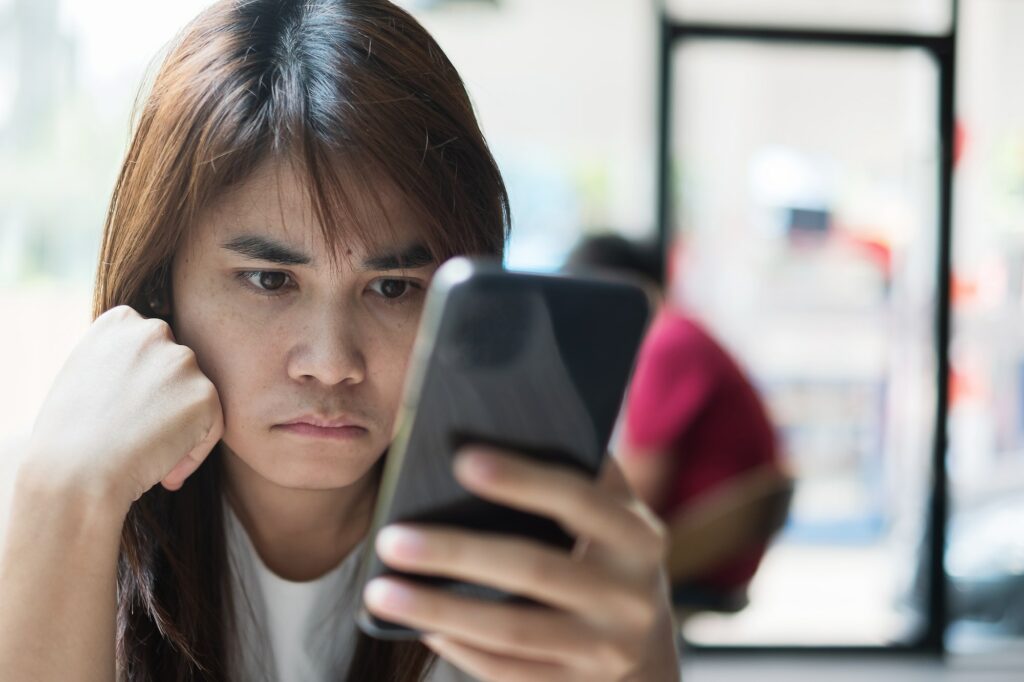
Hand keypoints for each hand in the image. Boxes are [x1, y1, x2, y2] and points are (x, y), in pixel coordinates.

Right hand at [22, 305, 222, 509]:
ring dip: (178, 428)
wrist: (74, 473)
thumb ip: (119, 361)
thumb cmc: (67, 436)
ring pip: (195, 399)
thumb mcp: (84, 376)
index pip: (151, 348)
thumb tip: (148, 374)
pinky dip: (192, 453)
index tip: (120, 414)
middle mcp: (155, 331)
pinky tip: (164, 473)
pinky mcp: (206, 394)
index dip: (141, 387)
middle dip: (163, 405)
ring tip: (144, 456)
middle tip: (134, 437)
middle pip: (176, 372)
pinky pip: (211, 428)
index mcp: (120, 321)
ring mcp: (183, 361)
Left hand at [364, 446, 680, 681]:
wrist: (647, 652)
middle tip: (390, 538)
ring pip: (512, 631)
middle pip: (533, 569)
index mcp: (639, 537)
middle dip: (456, 552)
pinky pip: (508, 672)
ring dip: (439, 610)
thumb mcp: (614, 518)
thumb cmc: (609, 559)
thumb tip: (502, 425)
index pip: (579, 500)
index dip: (522, 479)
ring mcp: (606, 651)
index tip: (461, 459)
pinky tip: (421, 626)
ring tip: (380, 591)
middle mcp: (631, 597)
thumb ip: (578, 475)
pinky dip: (460, 648)